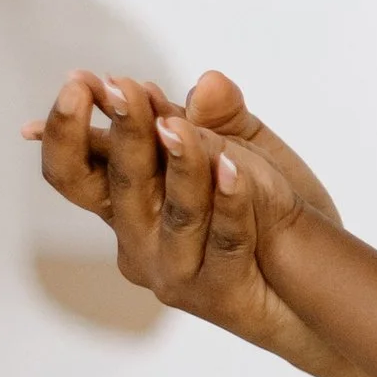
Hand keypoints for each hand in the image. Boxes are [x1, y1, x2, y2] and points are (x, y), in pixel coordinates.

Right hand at [24, 68, 345, 376]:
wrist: (311, 288)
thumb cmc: (266, 215)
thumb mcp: (243, 151)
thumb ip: (221, 118)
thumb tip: (207, 83)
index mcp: (128, 201)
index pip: (74, 169)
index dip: (65, 129)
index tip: (78, 83)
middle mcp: (139, 239)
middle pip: (117, 185)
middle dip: (122, 133)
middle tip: (124, 90)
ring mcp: (176, 271)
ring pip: (173, 212)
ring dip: (179, 164)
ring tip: (179, 126)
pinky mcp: (219, 294)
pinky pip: (225, 241)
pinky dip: (230, 202)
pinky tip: (234, 168)